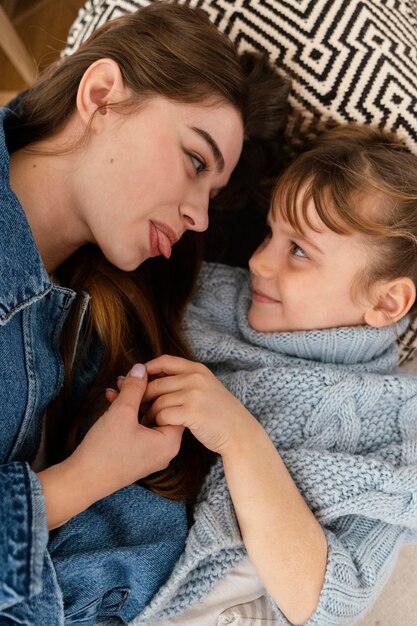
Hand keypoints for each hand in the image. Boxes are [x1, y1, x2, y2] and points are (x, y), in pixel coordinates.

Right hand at [39, 364, 183, 528]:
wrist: (82, 481)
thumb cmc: (104, 450)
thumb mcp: (121, 412)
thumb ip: (134, 388)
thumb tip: (142, 368)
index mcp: (169, 442)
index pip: (174, 406)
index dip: (159, 387)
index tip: (144, 375)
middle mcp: (165, 451)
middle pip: (160, 411)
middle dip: (141, 393)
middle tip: (127, 378)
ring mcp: (151, 455)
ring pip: (146, 419)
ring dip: (131, 402)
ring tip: (116, 387)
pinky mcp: (137, 456)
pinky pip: (138, 429)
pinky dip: (127, 415)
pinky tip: (112, 400)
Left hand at [141, 355, 259, 454]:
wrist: (240, 432)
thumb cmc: (219, 412)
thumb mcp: (206, 387)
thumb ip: (185, 380)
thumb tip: (151, 376)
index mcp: (197, 369)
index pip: (164, 361)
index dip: (147, 370)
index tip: (137, 381)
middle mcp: (195, 378)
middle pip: (156, 383)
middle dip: (141, 396)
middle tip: (135, 407)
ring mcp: (194, 394)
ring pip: (157, 400)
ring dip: (148, 413)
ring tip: (146, 421)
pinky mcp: (192, 412)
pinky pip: (163, 415)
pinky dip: (157, 422)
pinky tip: (157, 428)